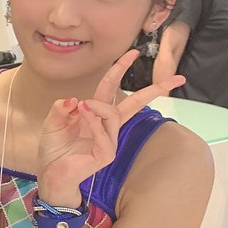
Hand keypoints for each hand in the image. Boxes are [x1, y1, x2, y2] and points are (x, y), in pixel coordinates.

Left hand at [36, 50, 183, 204]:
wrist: (50, 174)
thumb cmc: (53, 151)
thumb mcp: (52, 123)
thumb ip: (61, 109)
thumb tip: (75, 99)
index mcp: (95, 116)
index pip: (111, 89)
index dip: (120, 70)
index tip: (132, 52)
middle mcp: (106, 127)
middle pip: (134, 104)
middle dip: (155, 90)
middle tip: (177, 78)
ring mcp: (109, 141)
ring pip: (114, 115)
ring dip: (98, 106)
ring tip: (82, 106)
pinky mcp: (106, 155)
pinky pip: (104, 134)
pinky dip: (93, 122)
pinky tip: (83, 116)